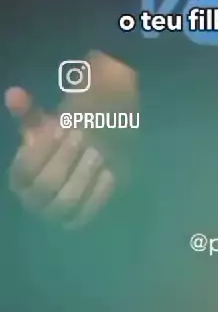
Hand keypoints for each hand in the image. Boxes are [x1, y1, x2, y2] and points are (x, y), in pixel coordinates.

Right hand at [6, 52, 137, 228]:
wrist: (94, 148)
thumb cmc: (66, 135)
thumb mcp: (47, 122)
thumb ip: (29, 111)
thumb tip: (14, 94)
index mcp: (21, 178)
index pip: (24, 170)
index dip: (41, 150)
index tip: (60, 128)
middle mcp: (34, 200)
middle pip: (45, 187)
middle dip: (64, 160)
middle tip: (81, 136)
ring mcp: (58, 212)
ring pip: (66, 203)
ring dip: (82, 177)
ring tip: (96, 152)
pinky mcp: (82, 217)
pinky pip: (88, 213)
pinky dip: (99, 194)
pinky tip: (108, 172)